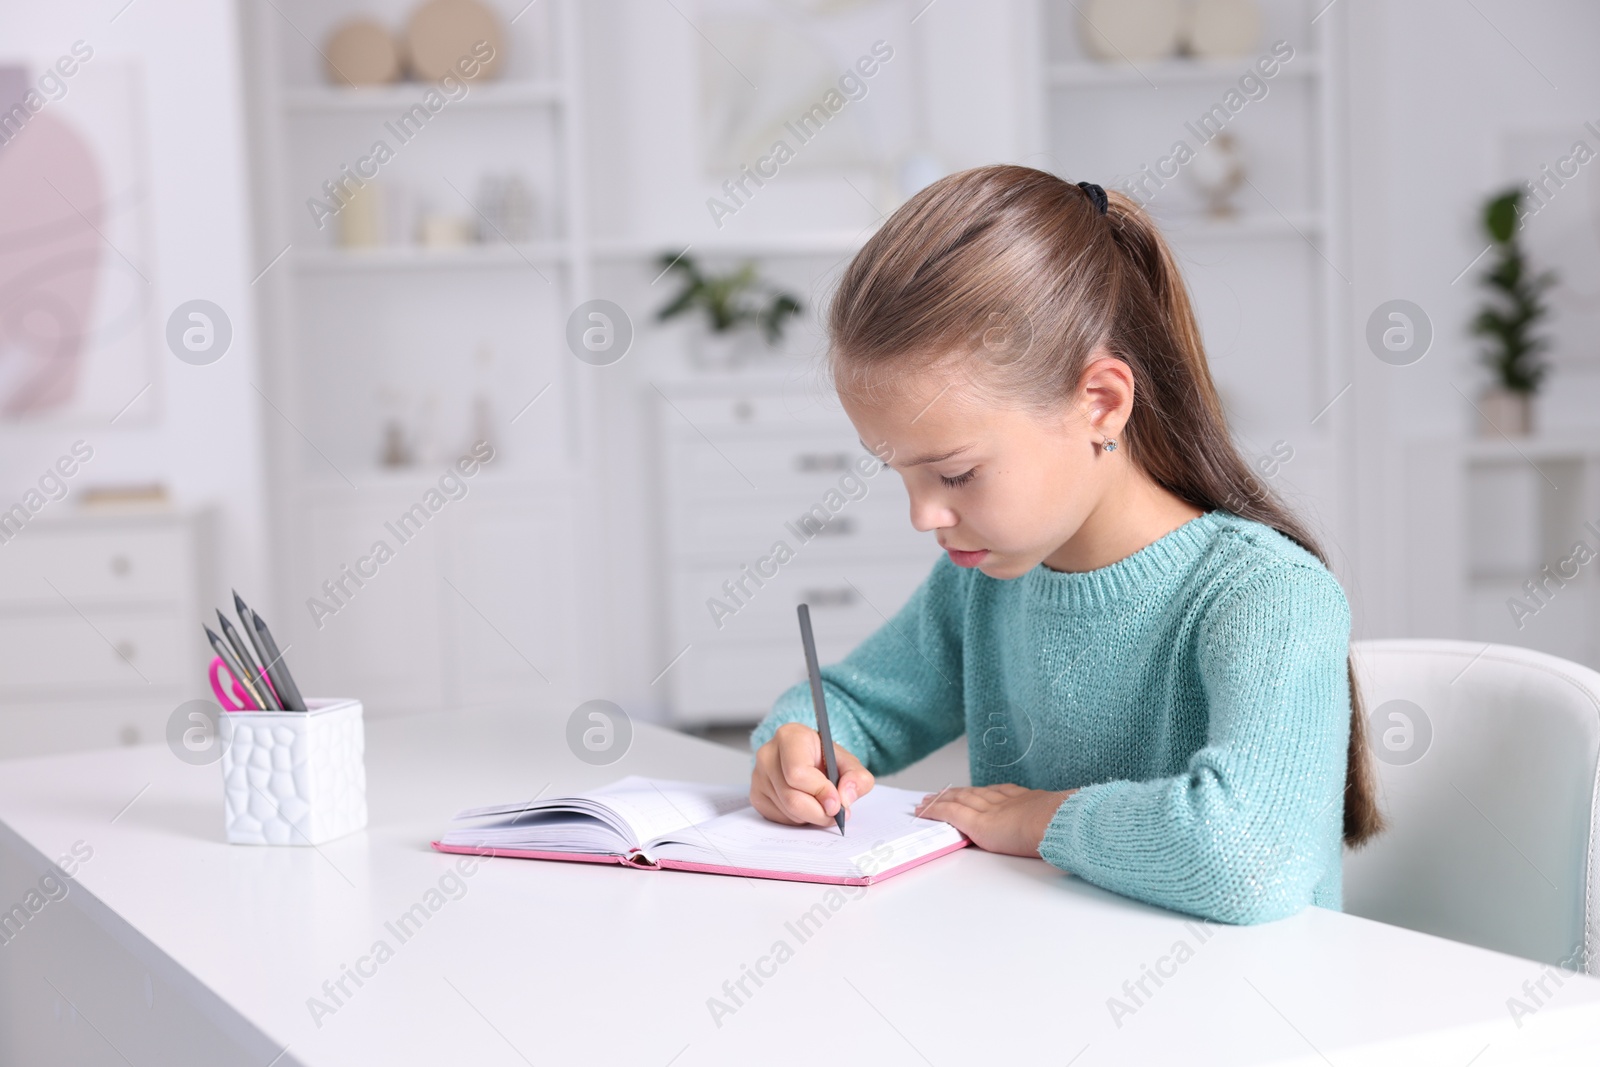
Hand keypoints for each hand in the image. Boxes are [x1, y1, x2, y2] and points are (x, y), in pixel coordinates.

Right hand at [751, 722, 874, 827]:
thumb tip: (846, 797)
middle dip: (819, 812)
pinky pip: (779, 818)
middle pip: (792, 797)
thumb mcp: (848, 763)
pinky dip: (798, 819)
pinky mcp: (756, 795)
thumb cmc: (825, 758)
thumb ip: (857, 778)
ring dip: (810, 816)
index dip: (820, 792)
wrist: (807, 759)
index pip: (798, 772)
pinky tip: (806, 805)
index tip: (837, 803)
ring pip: (787, 811)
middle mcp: (767, 754)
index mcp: (790, 737)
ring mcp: (758, 776)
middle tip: (835, 813)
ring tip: (822, 805)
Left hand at [913, 784, 1075, 856]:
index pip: (999, 792)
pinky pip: (949, 813)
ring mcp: (989, 811)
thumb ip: (1058, 822)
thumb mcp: (1064, 820)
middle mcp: (1004, 801)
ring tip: (928, 800)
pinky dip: (934, 810)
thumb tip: (1070, 830)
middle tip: (944, 791)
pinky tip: (922, 811)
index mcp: (1027, 800)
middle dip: (958, 792)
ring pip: (958, 800)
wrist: (1058, 823)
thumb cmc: (1066, 826)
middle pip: (975, 793)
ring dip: (941, 799)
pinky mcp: (977, 824)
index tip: (977, 790)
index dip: (984, 792)